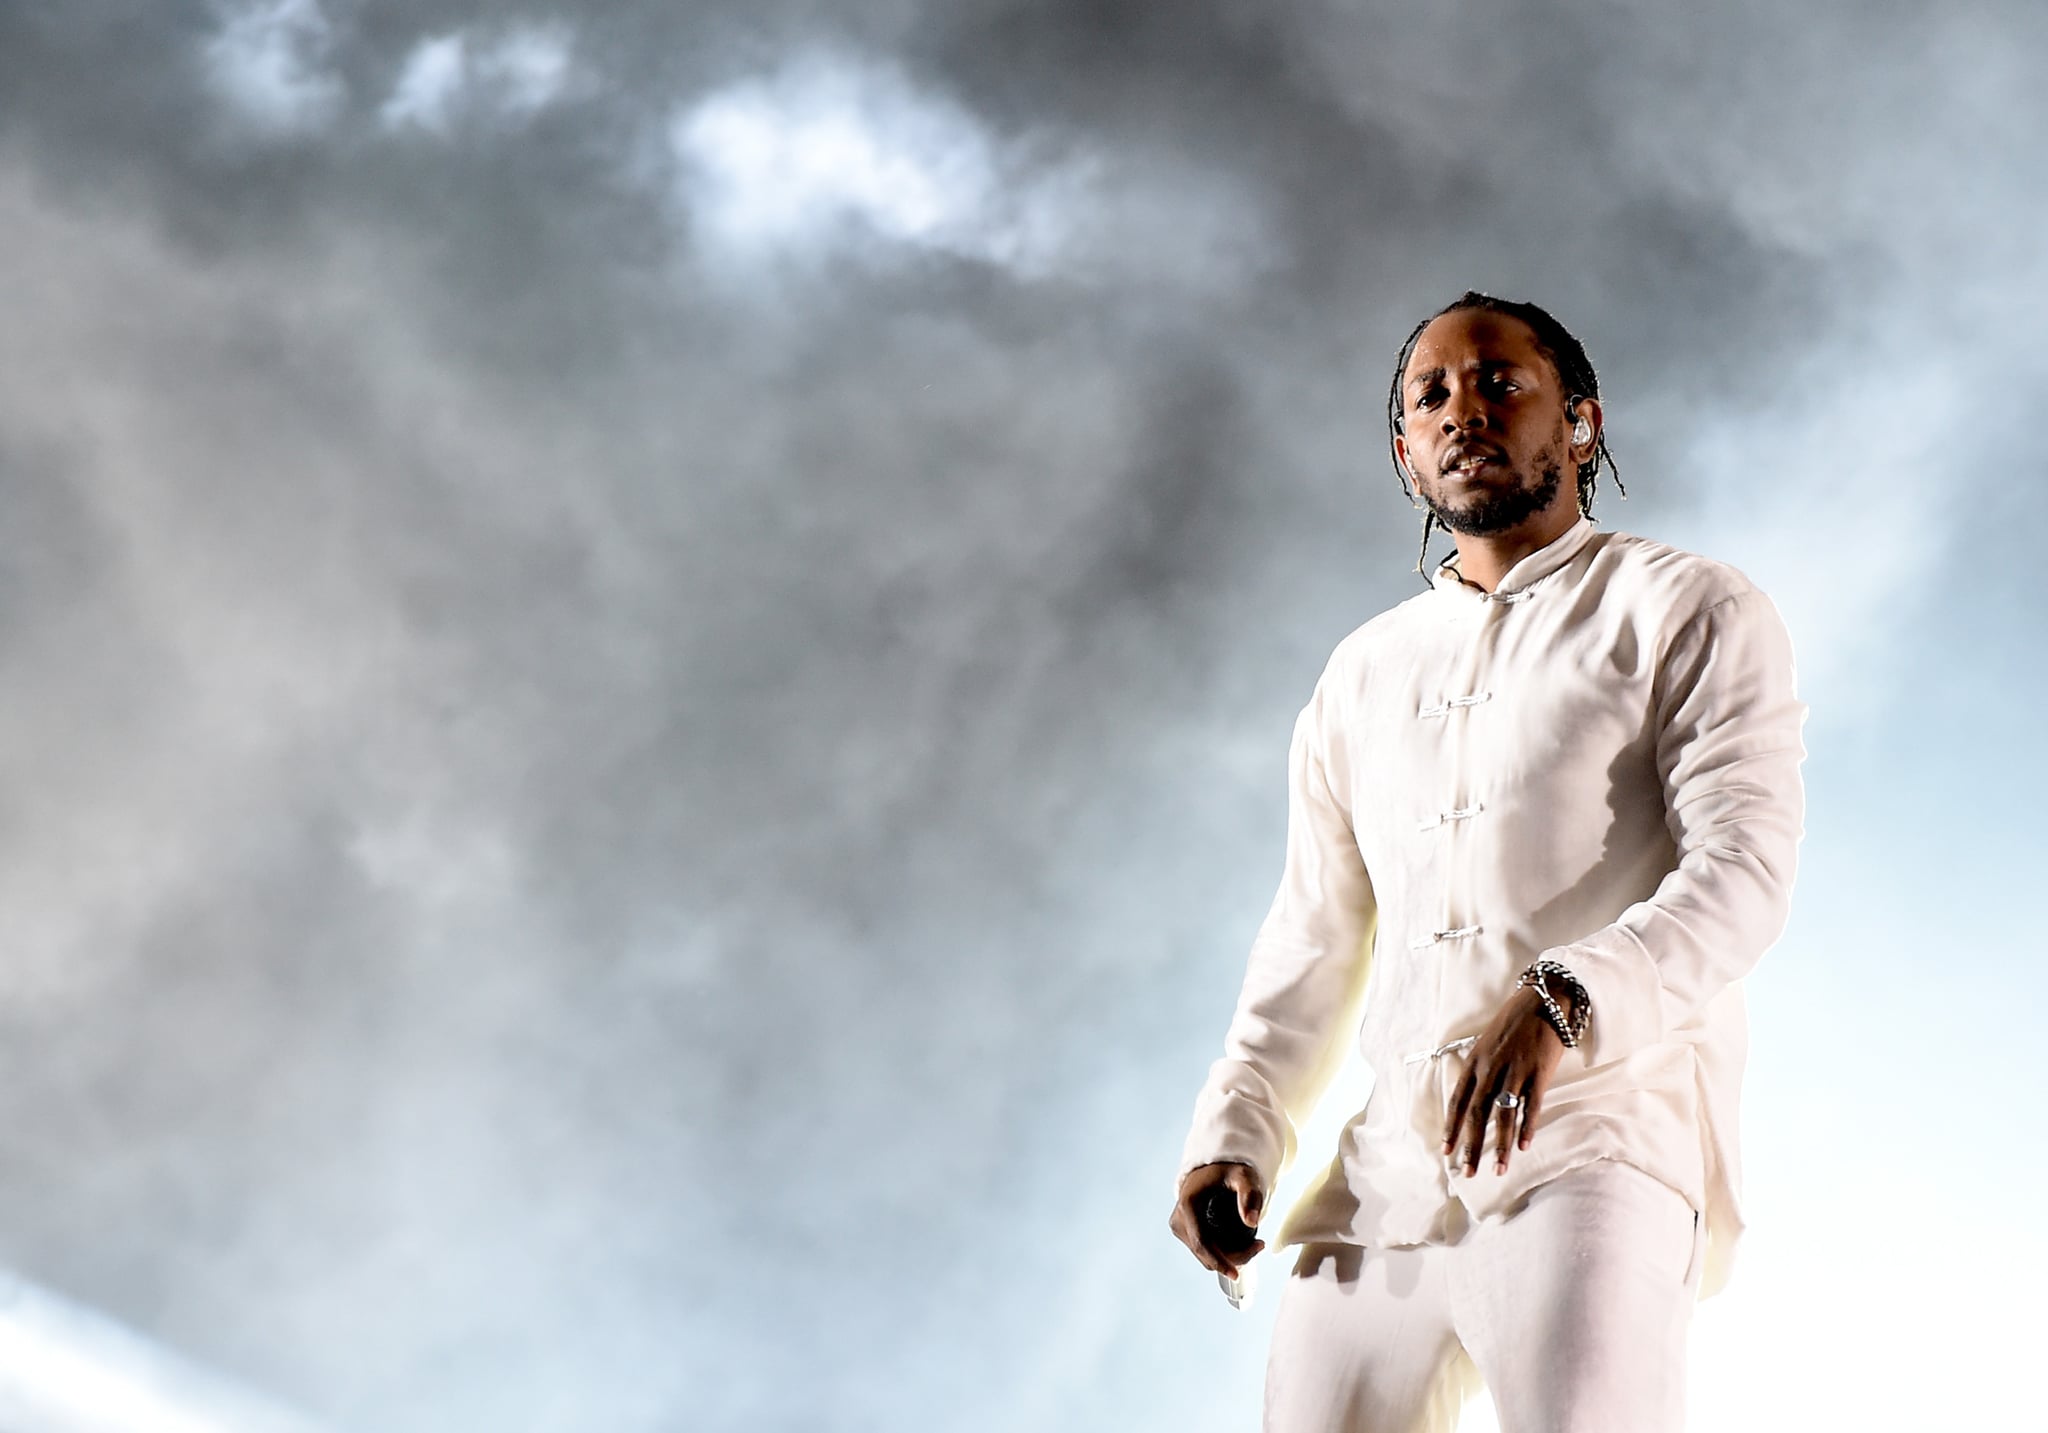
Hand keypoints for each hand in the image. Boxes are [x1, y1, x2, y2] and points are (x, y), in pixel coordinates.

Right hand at [1168, 1162, 1265, 1278]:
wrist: (1212, 1166)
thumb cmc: (1227, 1170)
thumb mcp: (1243, 1176)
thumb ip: (1249, 1195)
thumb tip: (1252, 1222)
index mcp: (1187, 1205)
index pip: (1201, 1243)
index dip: (1219, 1261)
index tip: (1235, 1274)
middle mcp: (1179, 1219)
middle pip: (1205, 1253)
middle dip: (1233, 1257)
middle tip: (1259, 1246)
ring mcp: (1180, 1227)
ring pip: (1205, 1256)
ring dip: (1229, 1257)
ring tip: (1254, 1243)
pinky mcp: (1186, 1232)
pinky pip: (1204, 1251)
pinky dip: (1222, 1253)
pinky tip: (1240, 1244)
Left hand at [1442, 986, 1566, 1178]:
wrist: (1543, 999)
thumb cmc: (1514, 1023)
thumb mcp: (1487, 1044)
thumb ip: (1480, 1070)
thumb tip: (1474, 1098)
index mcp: (1475, 1061)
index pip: (1457, 1101)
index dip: (1451, 1128)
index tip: (1446, 1151)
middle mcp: (1491, 1068)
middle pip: (1476, 1114)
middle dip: (1472, 1146)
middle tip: (1468, 1171)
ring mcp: (1515, 1070)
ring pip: (1503, 1115)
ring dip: (1500, 1145)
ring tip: (1499, 1168)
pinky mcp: (1539, 1071)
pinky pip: (1531, 1105)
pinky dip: (1527, 1127)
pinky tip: (1523, 1146)